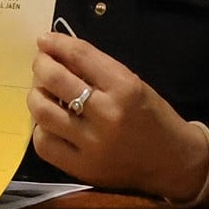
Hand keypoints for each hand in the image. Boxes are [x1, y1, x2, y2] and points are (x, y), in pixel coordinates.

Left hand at [28, 31, 208, 203]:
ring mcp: (92, 144)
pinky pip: (44, 144)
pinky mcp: (82, 168)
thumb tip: (60, 55)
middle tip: (42, 63)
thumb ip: (98, 71)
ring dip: (36, 95)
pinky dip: (41, 128)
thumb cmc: (154, 117)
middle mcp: (107, 115)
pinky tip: (49, 121)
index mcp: (125, 88)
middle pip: (55, 81)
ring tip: (41, 91)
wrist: (173, 161)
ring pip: (43, 112)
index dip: (57, 44)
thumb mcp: (134, 84)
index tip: (45, 40)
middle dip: (42, 65)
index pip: (80, 56)